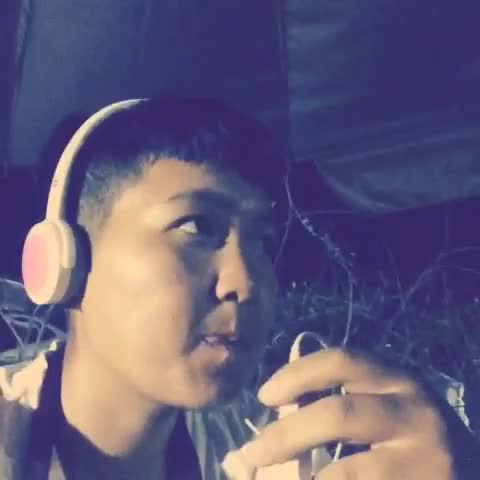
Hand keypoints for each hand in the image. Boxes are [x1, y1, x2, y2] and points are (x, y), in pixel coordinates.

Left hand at [240, 348, 455, 478]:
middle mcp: (414, 411)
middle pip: (336, 414)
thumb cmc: (414, 440)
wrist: (468, 474)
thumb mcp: (386, 407)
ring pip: (344, 472)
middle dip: (285, 435)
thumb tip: (279, 405)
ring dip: (299, 479)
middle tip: (254, 451)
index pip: (340, 360)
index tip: (264, 395)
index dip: (295, 375)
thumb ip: (345, 398)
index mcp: (397, 380)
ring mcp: (425, 458)